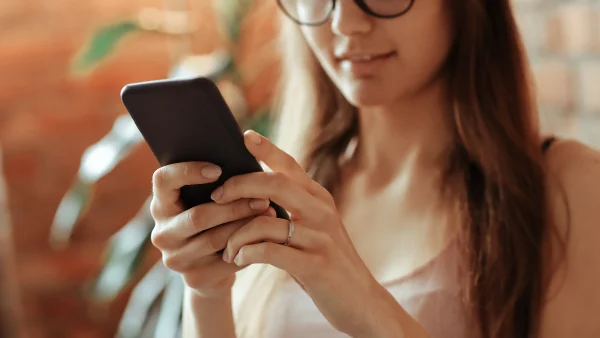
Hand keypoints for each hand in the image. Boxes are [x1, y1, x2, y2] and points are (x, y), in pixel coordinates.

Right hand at [149, 160, 275, 298]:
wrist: (213, 270)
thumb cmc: (215, 221)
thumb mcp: (207, 200)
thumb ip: (216, 181)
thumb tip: (245, 146)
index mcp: (161, 204)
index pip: (163, 180)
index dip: (188, 171)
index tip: (218, 169)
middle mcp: (162, 232)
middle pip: (198, 216)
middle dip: (234, 205)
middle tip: (263, 196)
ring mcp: (175, 258)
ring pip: (215, 239)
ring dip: (245, 225)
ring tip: (269, 213)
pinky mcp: (193, 278)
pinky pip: (226, 260)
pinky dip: (248, 247)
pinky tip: (265, 237)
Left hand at [213, 130, 410, 336]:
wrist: (361, 301)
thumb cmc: (329, 262)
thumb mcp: (317, 229)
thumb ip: (294, 209)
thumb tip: (256, 194)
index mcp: (319, 199)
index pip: (290, 166)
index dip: (267, 148)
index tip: (244, 135)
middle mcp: (321, 211)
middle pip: (273, 183)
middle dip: (238, 185)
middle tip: (216, 197)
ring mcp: (319, 238)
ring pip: (264, 222)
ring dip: (235, 236)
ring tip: (227, 250)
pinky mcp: (315, 265)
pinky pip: (268, 251)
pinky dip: (246, 254)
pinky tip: (239, 261)